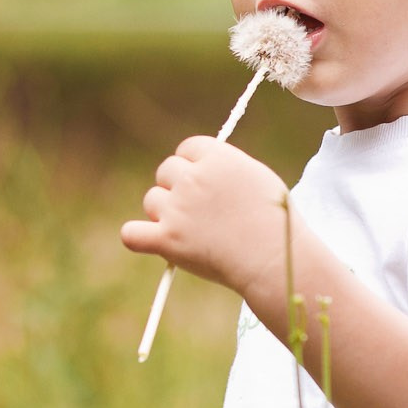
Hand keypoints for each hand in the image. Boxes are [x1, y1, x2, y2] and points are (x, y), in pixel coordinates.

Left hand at [121, 137, 290, 294]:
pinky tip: (150, 240)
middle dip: (177, 187)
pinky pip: (131, 234)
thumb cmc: (275, 222)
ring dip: (164, 213)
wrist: (273, 260)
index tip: (202, 180)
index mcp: (218, 158)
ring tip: (190, 231)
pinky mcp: (167, 239)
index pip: (188, 147)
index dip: (193, 164)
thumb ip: (226, 167)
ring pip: (151, 200)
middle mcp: (194, 179)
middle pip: (166, 170)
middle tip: (198, 210)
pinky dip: (137, 237)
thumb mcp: (258, 177)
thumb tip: (203, 166)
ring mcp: (178, 209)